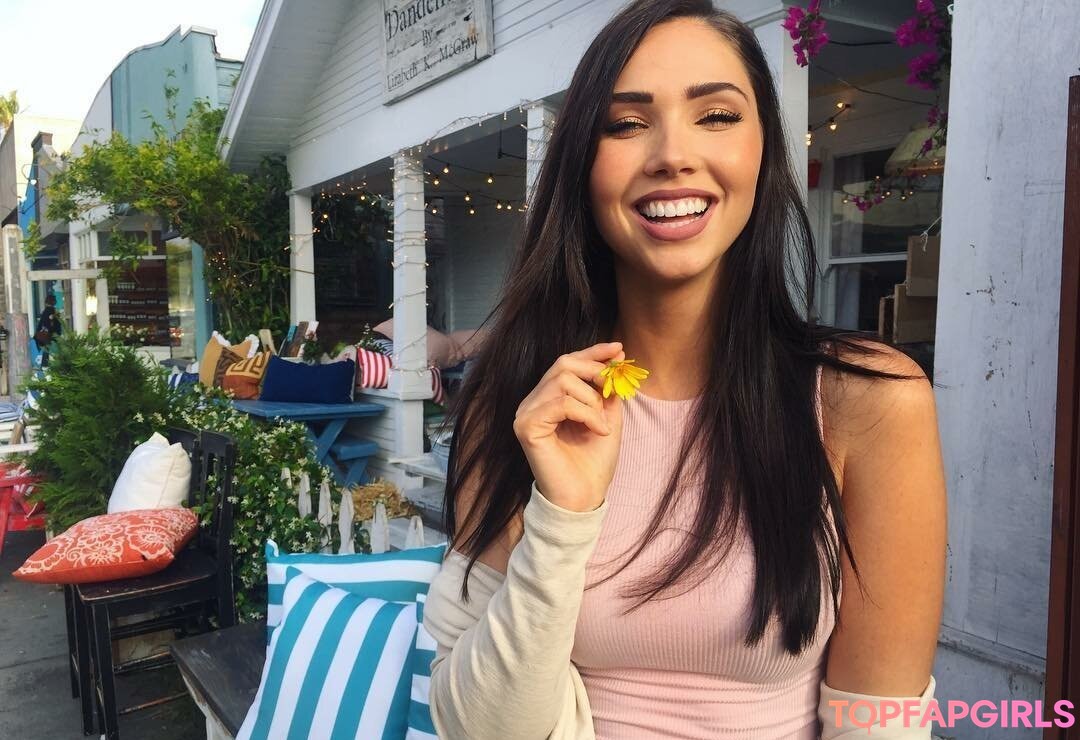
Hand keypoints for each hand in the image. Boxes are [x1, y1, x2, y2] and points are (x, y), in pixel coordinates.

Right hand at [513, 342, 624, 511]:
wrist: (584, 497)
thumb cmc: (593, 462)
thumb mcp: (607, 417)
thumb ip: (607, 390)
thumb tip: (615, 357)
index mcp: (549, 398)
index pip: (567, 362)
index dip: (593, 352)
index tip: (619, 349)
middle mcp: (533, 401)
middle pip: (562, 363)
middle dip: (594, 371)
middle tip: (612, 390)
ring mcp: (526, 413)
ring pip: (563, 381)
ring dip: (592, 400)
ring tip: (601, 425)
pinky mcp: (526, 426)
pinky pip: (561, 403)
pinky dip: (586, 414)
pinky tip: (598, 431)